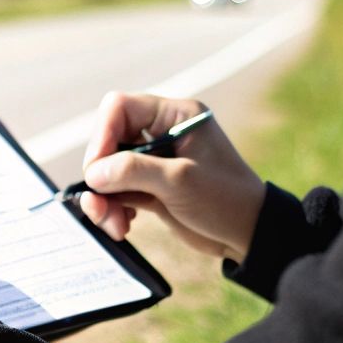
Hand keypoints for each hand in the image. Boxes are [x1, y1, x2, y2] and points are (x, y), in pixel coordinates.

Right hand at [78, 91, 266, 262]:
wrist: (249, 234)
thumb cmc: (225, 199)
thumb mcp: (179, 181)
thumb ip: (132, 171)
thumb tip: (93, 174)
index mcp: (174, 116)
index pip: (119, 108)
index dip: (102, 135)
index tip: (96, 169)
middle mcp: (161, 133)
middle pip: (109, 141)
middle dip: (100, 175)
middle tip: (100, 204)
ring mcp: (154, 161)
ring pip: (108, 171)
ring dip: (104, 199)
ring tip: (112, 223)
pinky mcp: (151, 187)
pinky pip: (117, 192)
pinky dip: (113, 208)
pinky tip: (123, 226)